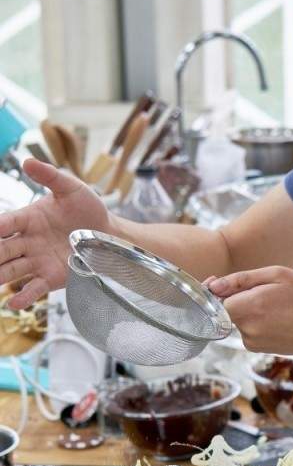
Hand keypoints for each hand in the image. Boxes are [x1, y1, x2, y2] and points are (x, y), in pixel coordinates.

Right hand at [0, 159, 110, 306]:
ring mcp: (37, 261)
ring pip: (11, 270)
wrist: (110, 233)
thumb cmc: (88, 209)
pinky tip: (11, 304)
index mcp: (28, 219)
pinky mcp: (50, 277)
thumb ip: (50, 176)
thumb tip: (27, 161)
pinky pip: (33, 288)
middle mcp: (28, 241)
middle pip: (3, 250)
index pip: (5, 223)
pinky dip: (23, 297)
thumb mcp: (71, 188)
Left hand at [207, 267, 292, 364]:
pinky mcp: (257, 349)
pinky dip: (256, 323)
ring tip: (276, 306)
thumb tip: (212, 286)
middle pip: (226, 310)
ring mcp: (252, 342)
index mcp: (249, 307)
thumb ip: (240, 279)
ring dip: (249, 311)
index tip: (237, 285)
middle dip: (240, 299)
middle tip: (266, 293)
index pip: (217, 299)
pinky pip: (247, 330)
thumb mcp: (277, 275)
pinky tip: (276, 319)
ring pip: (237, 320)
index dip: (224, 290)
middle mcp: (247, 328)